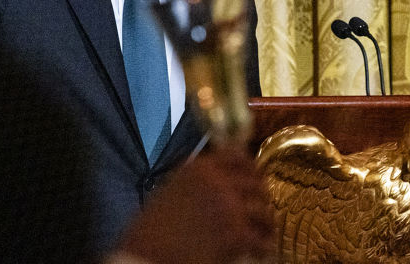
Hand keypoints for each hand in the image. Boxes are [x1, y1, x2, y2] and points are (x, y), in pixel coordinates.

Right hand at [116, 149, 275, 263]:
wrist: (144, 259)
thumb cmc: (150, 233)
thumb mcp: (169, 193)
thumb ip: (196, 183)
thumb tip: (220, 181)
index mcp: (198, 168)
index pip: (237, 156)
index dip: (250, 168)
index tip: (255, 177)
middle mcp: (216, 181)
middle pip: (255, 182)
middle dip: (261, 197)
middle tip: (260, 210)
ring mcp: (229, 206)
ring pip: (263, 210)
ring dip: (265, 224)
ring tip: (263, 234)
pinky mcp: (236, 233)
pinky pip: (261, 238)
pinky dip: (263, 246)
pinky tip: (259, 251)